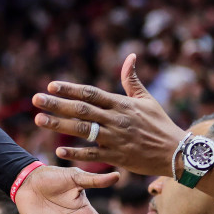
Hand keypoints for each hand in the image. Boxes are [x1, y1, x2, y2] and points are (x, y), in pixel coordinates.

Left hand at [33, 53, 185, 175]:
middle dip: (57, 104)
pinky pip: (93, 155)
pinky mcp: (117, 157)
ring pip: (83, 130)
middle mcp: (116, 120)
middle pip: (81, 110)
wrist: (176, 153)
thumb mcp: (147, 99)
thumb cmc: (160, 124)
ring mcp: (115, 139)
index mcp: (121, 104)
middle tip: (36, 99)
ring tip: (39, 120)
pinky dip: (76, 153)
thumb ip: (132, 79)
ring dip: (59, 125)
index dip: (70, 89)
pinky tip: (59, 151)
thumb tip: (130, 56)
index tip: (51, 85)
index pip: (90, 93)